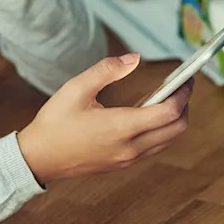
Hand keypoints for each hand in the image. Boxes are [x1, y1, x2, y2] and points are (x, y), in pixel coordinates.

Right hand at [17, 54, 192, 184]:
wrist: (37, 159)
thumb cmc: (54, 124)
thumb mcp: (76, 88)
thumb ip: (107, 70)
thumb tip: (134, 59)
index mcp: (121, 128)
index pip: (169, 113)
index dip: (183, 94)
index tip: (186, 79)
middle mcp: (130, 147)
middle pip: (177, 129)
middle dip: (185, 106)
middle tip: (182, 87)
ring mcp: (127, 159)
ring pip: (168, 141)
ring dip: (175, 120)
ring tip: (168, 97)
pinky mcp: (122, 164)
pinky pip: (154, 147)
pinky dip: (161, 130)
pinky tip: (149, 114)